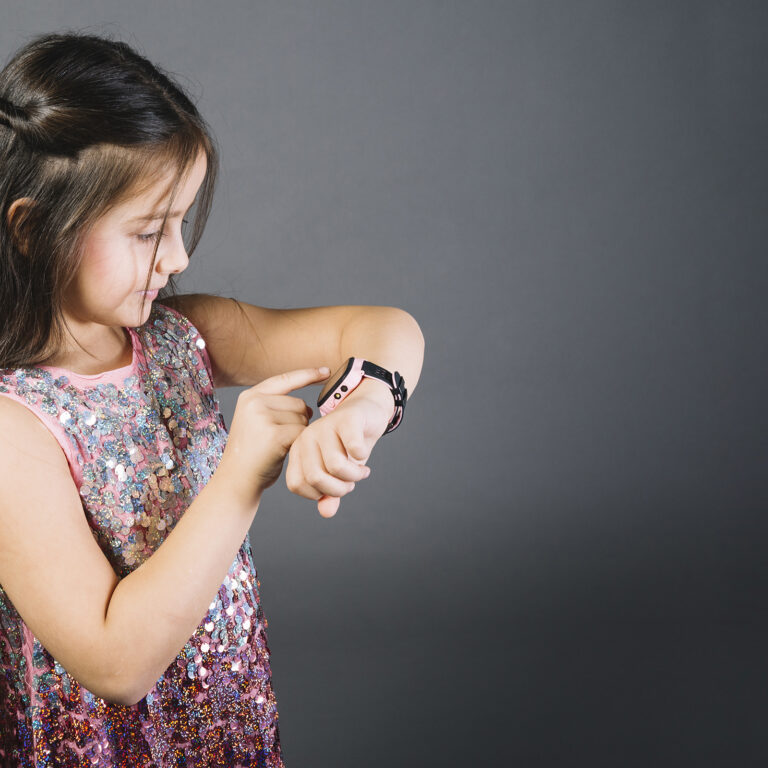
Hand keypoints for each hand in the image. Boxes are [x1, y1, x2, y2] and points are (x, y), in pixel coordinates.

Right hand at [217, 367, 330, 509]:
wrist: (236, 480)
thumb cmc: (253, 454)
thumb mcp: (256, 422)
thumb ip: (276, 407)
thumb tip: (308, 407)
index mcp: (250, 396)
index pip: (285, 379)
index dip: (308, 375)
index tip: (327, 371)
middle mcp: (254, 402)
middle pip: (299, 404)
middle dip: (298, 421)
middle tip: (278, 440)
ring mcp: (262, 416)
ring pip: (302, 419)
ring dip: (299, 434)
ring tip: (277, 447)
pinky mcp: (274, 434)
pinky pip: (302, 433)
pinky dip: (300, 444)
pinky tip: (283, 453)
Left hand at [284, 394, 389, 517]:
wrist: (367, 411)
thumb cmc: (348, 444)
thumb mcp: (339, 473)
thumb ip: (330, 493)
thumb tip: (326, 513)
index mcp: (298, 451)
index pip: (296, 484)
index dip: (318, 494)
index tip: (335, 489)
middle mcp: (307, 437)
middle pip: (315, 477)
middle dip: (339, 488)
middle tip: (352, 482)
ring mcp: (325, 426)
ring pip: (335, 465)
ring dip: (353, 476)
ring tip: (362, 471)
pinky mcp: (346, 419)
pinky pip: (353, 448)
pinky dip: (361, 457)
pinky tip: (363, 455)